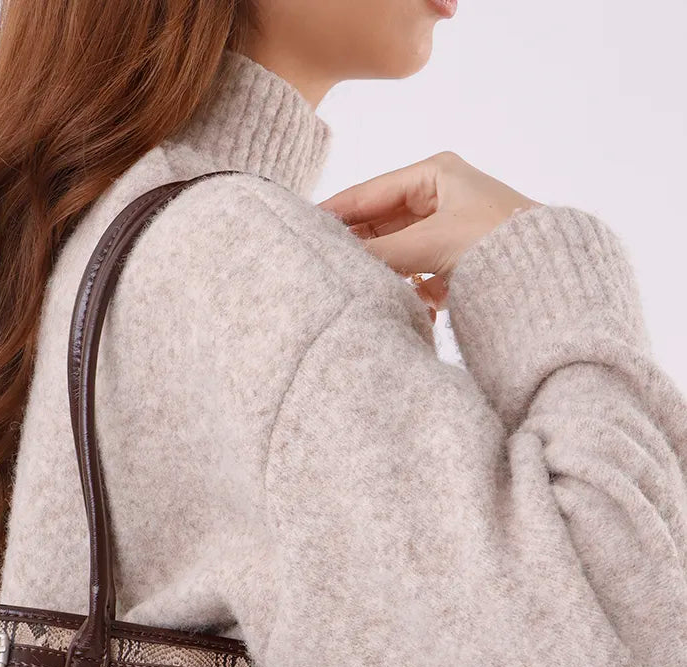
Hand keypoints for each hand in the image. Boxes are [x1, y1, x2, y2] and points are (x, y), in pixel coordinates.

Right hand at [320, 151, 541, 311]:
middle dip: (357, 246)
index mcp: (435, 174)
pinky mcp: (458, 264)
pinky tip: (404, 306)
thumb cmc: (498, 244)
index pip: (370, 192)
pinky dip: (409, 292)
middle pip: (381, 223)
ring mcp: (449, 232)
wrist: (550, 279)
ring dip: (383, 272)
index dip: (336, 210)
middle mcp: (441, 198)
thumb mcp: (430, 244)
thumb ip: (380, 255)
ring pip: (398, 252)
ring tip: (355, 287)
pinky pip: (419, 276)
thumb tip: (338, 263)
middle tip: (320, 264)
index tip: (302, 225)